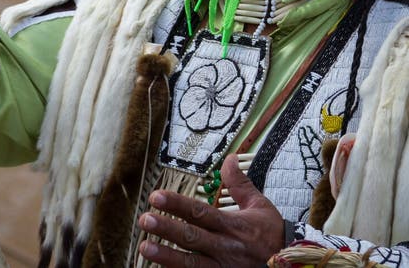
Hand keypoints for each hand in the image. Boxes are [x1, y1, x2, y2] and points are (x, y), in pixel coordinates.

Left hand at [138, 154, 283, 266]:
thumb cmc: (272, 236)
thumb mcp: (259, 205)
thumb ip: (239, 183)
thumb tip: (228, 159)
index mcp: (233, 226)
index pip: (200, 212)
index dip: (177, 204)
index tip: (156, 197)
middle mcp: (226, 248)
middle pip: (192, 238)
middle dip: (167, 229)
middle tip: (145, 220)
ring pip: (191, 264)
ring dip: (167, 256)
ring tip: (145, 247)